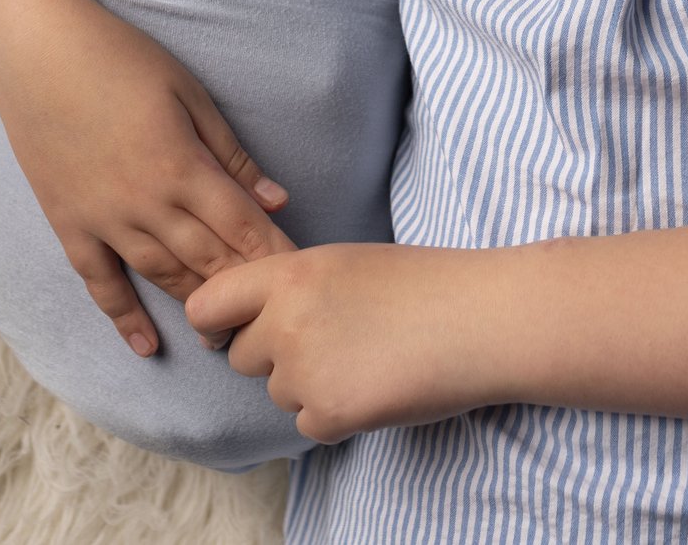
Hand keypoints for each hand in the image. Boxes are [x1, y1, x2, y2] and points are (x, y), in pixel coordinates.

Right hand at [0, 0, 296, 357]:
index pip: (242, 227)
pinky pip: (100, 282)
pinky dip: (124, 316)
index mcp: (181, 166)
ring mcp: (103, 219)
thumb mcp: (187, 93)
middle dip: (247, 287)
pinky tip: (147, 345)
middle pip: (209, 259)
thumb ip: (230, 153)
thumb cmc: (118, 58)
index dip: (276, 254)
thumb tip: (276, 199)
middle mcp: (145, 204)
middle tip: (276, 314)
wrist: (34, 51)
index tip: (304, 278)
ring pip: (163, 276)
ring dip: (199, 302)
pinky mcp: (69, 224)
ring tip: (228, 331)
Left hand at [183, 243, 499, 443]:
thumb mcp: (343, 261)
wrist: (479, 319)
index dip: (216, 322)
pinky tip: (377, 386)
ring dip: (311, 386)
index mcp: (288, 275)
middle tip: (332, 342)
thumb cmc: (422, 284)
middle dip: (275, 357)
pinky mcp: (330, 414)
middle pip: (242, 357)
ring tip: (365, 359)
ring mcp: (305, 372)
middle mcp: (285, 322)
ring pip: (279, 393)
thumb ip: (290, 288)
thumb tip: (246, 321)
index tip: (231, 331)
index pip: (208, 305)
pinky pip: (310, 424)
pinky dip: (338, 415)